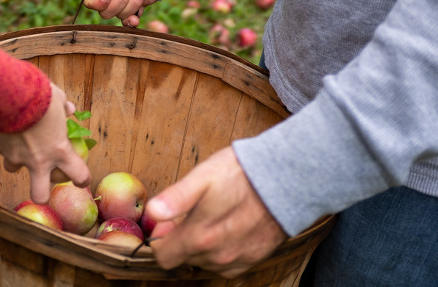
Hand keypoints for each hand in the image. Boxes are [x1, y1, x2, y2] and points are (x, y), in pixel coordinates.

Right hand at [0, 83, 90, 203]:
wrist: (9, 95)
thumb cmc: (39, 97)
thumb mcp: (57, 98)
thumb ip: (64, 107)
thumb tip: (69, 109)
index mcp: (60, 150)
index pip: (78, 174)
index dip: (82, 179)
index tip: (80, 177)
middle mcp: (39, 160)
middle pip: (40, 194)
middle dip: (42, 194)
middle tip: (43, 182)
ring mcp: (17, 157)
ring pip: (14, 170)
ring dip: (17, 161)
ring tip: (18, 146)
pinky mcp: (0, 149)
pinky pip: (3, 149)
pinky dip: (5, 142)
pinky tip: (5, 128)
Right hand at [65, 0, 156, 26]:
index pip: (89, 1)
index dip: (97, 2)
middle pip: (106, 12)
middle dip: (119, 0)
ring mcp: (124, 1)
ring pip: (121, 16)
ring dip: (133, 2)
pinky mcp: (138, 5)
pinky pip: (132, 20)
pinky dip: (133, 20)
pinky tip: (137, 15)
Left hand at [145, 147, 287, 277]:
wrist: (285, 179)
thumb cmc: (241, 174)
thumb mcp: (203, 177)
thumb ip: (176, 198)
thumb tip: (153, 211)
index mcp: (200, 237)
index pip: (164, 257)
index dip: (161, 239)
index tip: (166, 223)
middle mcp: (217, 255)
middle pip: (184, 258)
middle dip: (180, 239)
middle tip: (187, 214)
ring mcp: (237, 260)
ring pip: (204, 261)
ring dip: (200, 244)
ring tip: (209, 217)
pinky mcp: (253, 258)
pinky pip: (226, 264)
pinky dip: (220, 249)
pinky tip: (225, 228)